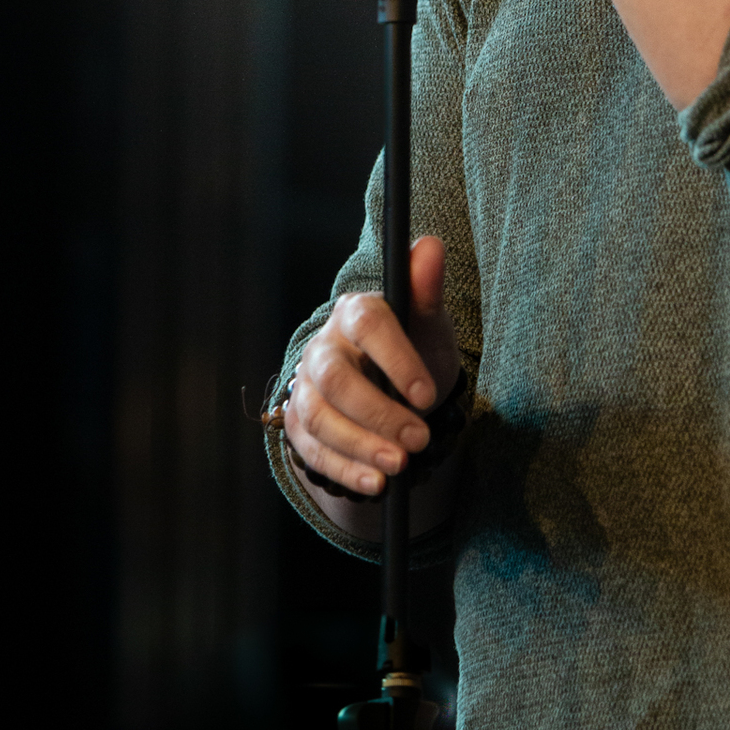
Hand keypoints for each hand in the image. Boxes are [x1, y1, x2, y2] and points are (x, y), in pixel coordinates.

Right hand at [284, 235, 460, 498]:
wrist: (391, 387)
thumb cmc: (413, 346)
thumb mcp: (428, 322)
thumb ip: (426, 289)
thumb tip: (431, 245)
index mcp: (357, 312)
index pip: (368, 325)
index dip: (396, 360)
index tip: (426, 395)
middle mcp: (325, 346)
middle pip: (337, 379)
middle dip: (378, 414)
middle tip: (418, 441)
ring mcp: (306, 385)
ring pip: (319, 417)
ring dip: (360, 446)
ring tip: (399, 467)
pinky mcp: (298, 422)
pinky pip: (310, 449)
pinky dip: (343, 469)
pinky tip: (376, 484)